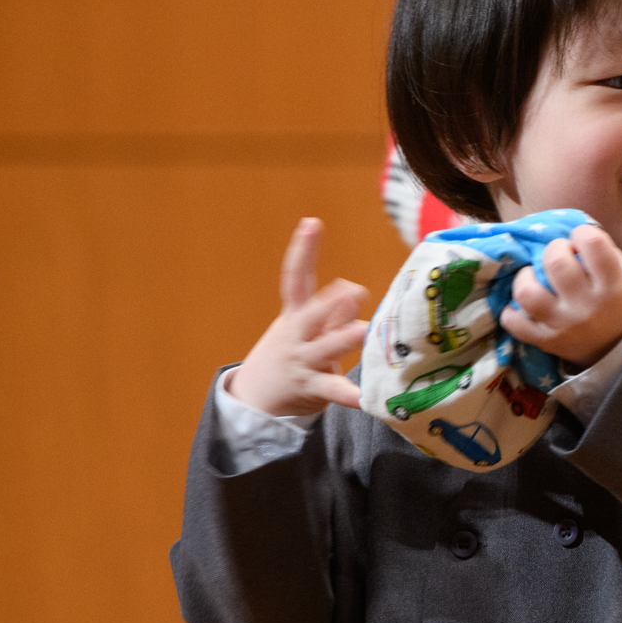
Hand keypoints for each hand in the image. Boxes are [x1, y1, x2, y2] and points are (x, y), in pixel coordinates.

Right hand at [227, 218, 369, 415]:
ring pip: (326, 348)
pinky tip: (366, 399)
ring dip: (344, 338)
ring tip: (362, 331)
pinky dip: (350, 395)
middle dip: (331, 300)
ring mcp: (303, 361)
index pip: (296, 277)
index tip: (312, 223)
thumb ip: (331, 314)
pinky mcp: (312, 388)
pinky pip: (333, 390)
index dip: (303, 250)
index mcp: (295, 315)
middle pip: (313, 312)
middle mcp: (297, 335)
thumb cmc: (290, 355)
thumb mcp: (303, 330)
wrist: (255, 399)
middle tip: (354, 289)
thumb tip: (355, 291)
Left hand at [502, 223, 621, 365]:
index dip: (581, 233)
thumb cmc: (618, 300)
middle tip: (557, 255)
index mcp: (612, 284)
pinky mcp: (546, 341)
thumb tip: (566, 232)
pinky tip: (522, 305)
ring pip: (527, 292)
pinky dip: (512, 311)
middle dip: (553, 249)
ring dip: (525, 277)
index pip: (592, 242)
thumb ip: (599, 252)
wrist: (620, 347)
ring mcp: (563, 325)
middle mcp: (587, 305)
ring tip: (533, 277)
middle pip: (556, 262)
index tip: (579, 239)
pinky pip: (514, 323)